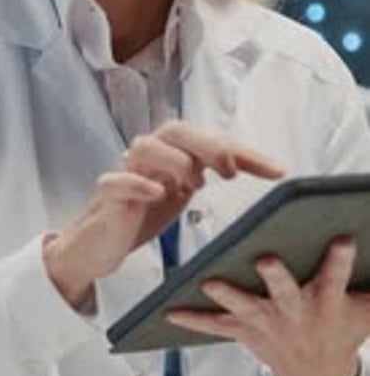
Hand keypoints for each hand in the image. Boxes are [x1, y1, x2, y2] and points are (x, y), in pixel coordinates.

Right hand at [43, 121, 284, 306]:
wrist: (97, 245)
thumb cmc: (141, 213)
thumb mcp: (182, 194)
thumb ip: (207, 174)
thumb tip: (256, 173)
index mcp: (170, 153)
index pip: (210, 139)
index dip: (245, 152)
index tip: (278, 171)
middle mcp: (149, 156)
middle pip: (176, 131)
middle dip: (209, 144)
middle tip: (233, 168)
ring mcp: (126, 174)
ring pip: (146, 146)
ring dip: (175, 159)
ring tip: (195, 184)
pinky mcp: (107, 198)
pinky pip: (116, 180)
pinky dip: (137, 182)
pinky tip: (158, 193)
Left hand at [166, 236, 369, 375]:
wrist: (318, 374)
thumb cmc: (341, 325)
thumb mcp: (367, 307)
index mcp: (328, 301)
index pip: (337, 277)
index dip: (340, 261)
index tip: (343, 238)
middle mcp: (296, 313)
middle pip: (286, 294)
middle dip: (276, 278)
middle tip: (266, 259)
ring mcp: (268, 324)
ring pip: (246, 308)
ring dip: (228, 295)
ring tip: (209, 281)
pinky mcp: (244, 332)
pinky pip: (215, 326)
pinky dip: (191, 319)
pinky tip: (168, 310)